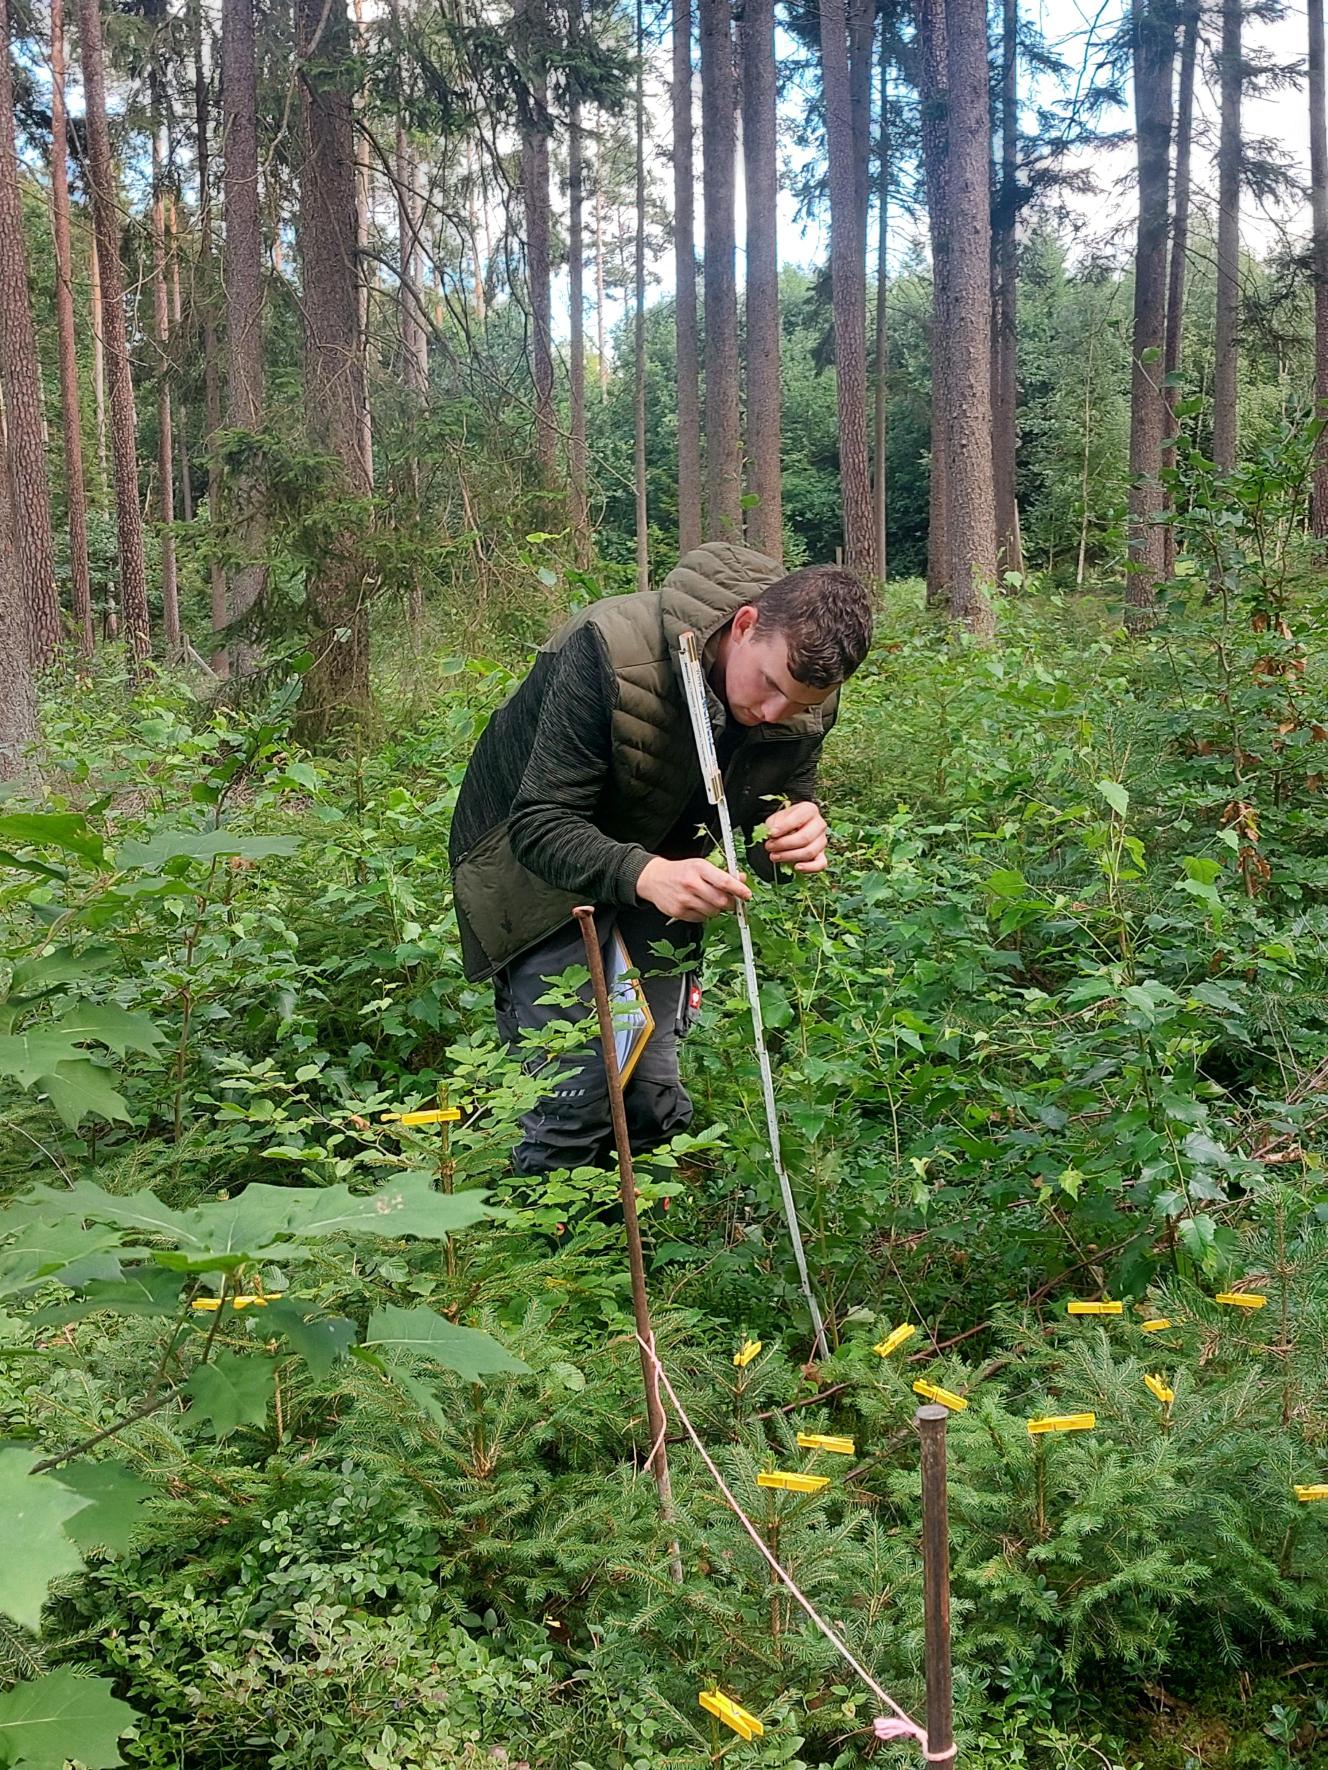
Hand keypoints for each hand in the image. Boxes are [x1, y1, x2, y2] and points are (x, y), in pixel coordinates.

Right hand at [636, 855, 750, 921]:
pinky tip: (698, 905)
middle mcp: (691, 883)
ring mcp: (684, 899)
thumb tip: (741, 879)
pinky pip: (701, 918)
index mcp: (699, 868)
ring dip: (717, 910)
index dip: (739, 890)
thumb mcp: (701, 866)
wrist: (654, 879)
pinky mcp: (679, 912)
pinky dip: (704, 914)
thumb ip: (722, 873)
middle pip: (721, 900)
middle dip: (730, 903)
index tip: (747, 895)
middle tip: (731, 901)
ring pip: (713, 912)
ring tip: (710, 901)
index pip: (724, 881)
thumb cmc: (680, 872)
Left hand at [762, 801, 828, 872]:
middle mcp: (819, 824)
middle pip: (804, 838)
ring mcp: (822, 840)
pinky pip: (820, 864)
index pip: (799, 819)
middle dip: (784, 844)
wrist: (790, 830)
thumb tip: (773, 835)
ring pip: (809, 852)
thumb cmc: (783, 823)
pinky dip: (809, 867)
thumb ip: (774, 825)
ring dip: (789, 856)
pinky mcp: (822, 855)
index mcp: (810, 810)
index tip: (772, 834)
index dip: (784, 827)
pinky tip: (796, 867)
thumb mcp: (776, 819)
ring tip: (774, 856)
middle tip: (769, 846)